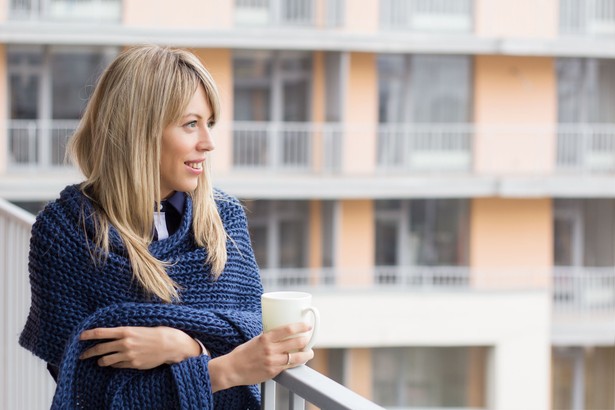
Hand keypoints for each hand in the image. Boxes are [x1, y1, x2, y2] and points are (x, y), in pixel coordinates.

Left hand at [79, 326, 201, 368]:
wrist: (170, 344)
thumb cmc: (158, 332)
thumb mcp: (140, 327)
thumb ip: (126, 330)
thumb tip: (115, 332)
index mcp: (126, 330)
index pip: (101, 332)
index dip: (88, 334)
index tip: (80, 336)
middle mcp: (125, 343)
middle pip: (100, 348)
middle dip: (88, 352)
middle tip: (82, 355)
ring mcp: (128, 355)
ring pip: (106, 360)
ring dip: (100, 361)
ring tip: (99, 361)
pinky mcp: (133, 364)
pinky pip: (117, 366)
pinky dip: (113, 365)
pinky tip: (114, 363)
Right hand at [208, 322, 314, 391]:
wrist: (232, 369)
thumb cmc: (243, 353)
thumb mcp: (256, 340)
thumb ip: (268, 337)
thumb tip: (280, 333)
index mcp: (266, 338)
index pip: (287, 329)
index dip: (300, 327)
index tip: (307, 326)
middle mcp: (270, 349)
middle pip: (296, 342)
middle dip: (306, 340)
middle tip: (309, 338)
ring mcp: (273, 361)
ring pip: (296, 357)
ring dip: (306, 354)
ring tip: (309, 353)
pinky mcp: (273, 372)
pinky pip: (289, 367)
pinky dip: (296, 363)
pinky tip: (299, 361)